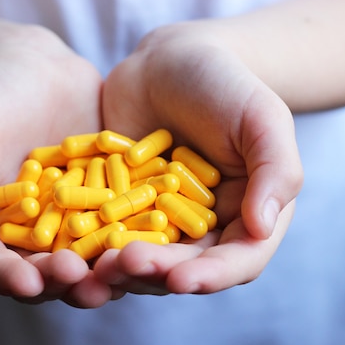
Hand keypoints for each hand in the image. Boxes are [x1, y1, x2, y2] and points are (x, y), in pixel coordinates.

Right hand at [0, 24, 112, 306]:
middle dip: (60, 282)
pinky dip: (132, 239)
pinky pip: (116, 230)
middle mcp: (22, 241)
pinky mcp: (101, 212)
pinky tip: (153, 240)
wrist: (33, 72)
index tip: (27, 282)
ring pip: (82, 262)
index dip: (4, 277)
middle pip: (38, 274)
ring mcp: (66, 230)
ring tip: (120, 273)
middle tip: (81, 282)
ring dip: (101, 274)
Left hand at [94, 22, 302, 294]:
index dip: (210, 276)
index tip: (181, 280)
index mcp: (247, 217)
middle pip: (183, 267)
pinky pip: (106, 235)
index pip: (237, 261)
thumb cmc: (225, 85)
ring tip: (95, 264)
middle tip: (124, 265)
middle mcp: (204, 230)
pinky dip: (90, 244)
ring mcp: (158, 224)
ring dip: (119, 268)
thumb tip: (262, 227)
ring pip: (142, 261)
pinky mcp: (121, 212)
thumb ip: (275, 170)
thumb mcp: (261, 119)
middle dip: (155, 273)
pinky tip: (68, 246)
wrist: (169, 64)